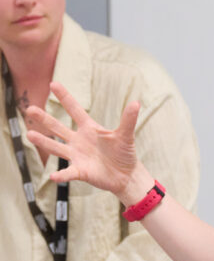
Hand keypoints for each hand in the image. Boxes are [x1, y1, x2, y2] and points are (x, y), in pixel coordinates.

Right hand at [26, 82, 139, 196]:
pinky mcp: (80, 171)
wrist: (126, 175)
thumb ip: (128, 120)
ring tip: (30, 134)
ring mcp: (77, 156)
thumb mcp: (126, 135)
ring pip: (57, 147)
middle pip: (58, 127)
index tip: (53, 83)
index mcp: (89, 128)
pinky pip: (68, 173)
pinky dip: (61, 175)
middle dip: (44, 118)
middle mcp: (79, 140)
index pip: (75, 110)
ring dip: (44, 142)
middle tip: (29, 108)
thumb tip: (136, 103)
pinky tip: (52, 176)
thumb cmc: (124, 153)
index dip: (65, 97)